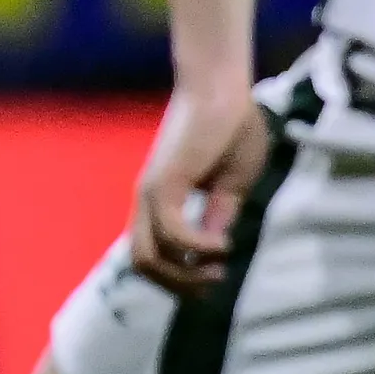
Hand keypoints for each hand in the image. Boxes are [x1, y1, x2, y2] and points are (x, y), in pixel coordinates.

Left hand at [128, 80, 268, 290]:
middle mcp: (147, 202)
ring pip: (146, 258)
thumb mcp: (232, 184)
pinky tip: (224, 244)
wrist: (222, 87)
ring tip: (218, 268)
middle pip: (142, 265)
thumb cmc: (231, 127)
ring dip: (183, 274)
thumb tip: (215, 244)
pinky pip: (172, 233)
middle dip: (177, 286)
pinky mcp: (163, 184)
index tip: (217, 276)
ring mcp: (151, 194)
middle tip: (215, 282)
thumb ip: (219, 213)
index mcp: (161, 203)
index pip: (153, 256)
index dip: (180, 278)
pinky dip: (197, 247)